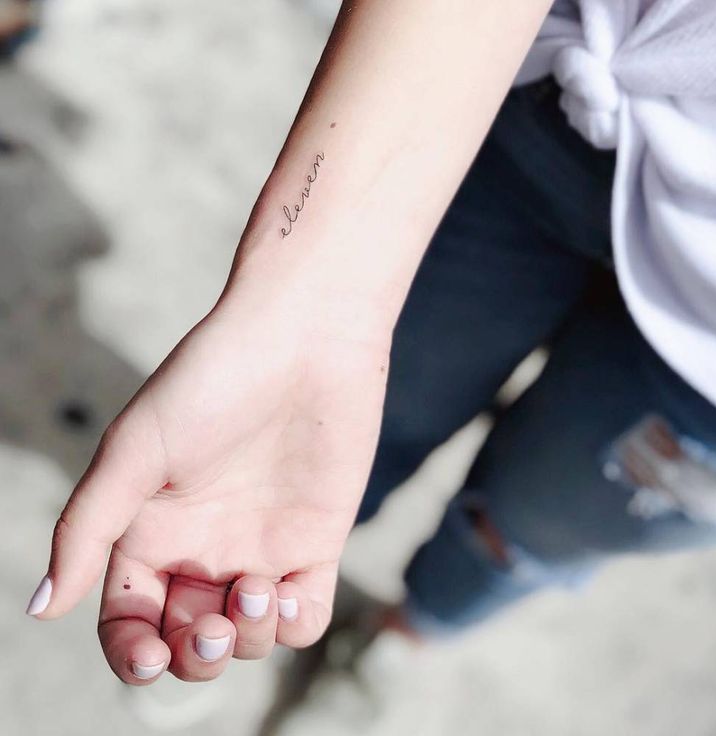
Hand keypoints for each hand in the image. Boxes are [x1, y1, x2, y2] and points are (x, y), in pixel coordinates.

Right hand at [27, 267, 390, 683]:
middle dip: (195, 655)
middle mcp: (206, 546)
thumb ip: (88, 527)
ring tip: (254, 590)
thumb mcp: (135, 450)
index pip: (131, 618)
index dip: (134, 652)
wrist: (303, 338)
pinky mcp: (317, 540)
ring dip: (248, 639)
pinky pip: (307, 614)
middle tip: (209, 630)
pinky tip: (289, 595)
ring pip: (249, 636)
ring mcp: (263, 545)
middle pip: (191, 639)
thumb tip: (41, 606)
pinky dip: (296, 625)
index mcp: (153, 529)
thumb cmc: (211, 381)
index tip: (149, 657)